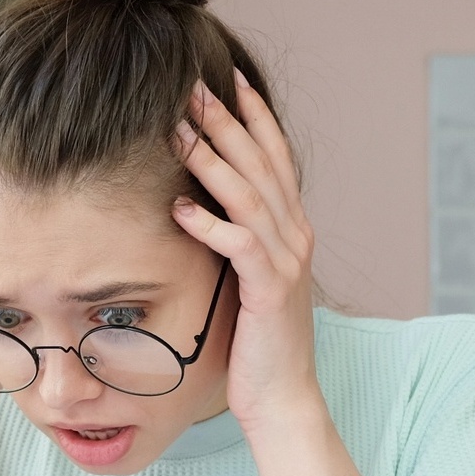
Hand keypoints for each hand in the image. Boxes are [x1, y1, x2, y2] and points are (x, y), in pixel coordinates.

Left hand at [172, 73, 321, 436]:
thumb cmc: (257, 342)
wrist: (283, 396)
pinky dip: (209, 223)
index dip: (253, 116)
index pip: (275, 158)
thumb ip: (240, 241)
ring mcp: (286, 262)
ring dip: (213, 160)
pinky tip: (179, 208)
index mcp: (292, 229)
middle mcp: (295, 237)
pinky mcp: (269, 291)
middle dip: (227, 121)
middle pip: (261, 164)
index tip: (227, 80)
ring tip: (178, 131)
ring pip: (250, 196)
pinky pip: (239, 246)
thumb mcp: (250, 280)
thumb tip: (203, 207)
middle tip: (193, 86)